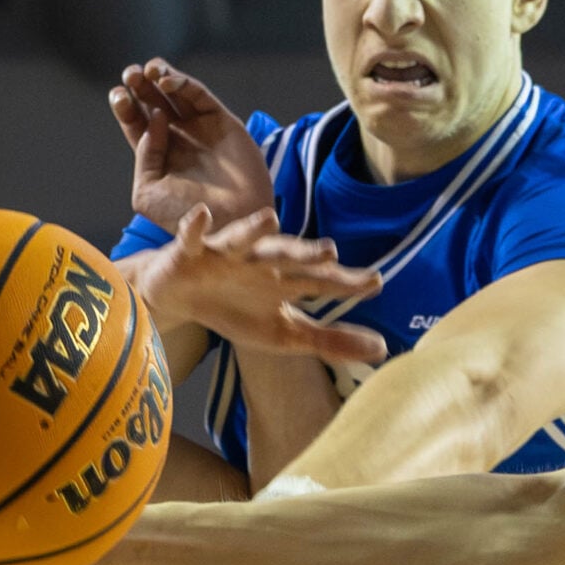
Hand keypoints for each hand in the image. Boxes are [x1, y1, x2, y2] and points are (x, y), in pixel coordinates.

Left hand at [114, 59, 274, 232]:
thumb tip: (154, 120)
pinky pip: (199, 95)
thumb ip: (145, 156)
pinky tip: (166, 81)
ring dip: (159, 76)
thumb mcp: (149, 192)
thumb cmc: (187, 216)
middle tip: (129, 75)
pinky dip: (183, 83)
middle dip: (139, 86)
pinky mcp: (222, 120)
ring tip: (146, 71)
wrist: (230, 225)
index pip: (136, 122)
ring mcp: (201, 128)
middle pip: (153, 101)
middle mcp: (178, 138)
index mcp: (158, 155)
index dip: (125, 106)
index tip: (118, 96)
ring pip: (176, 92)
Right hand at [117, 203, 389, 366]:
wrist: (180, 298)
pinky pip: (191, 237)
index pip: (322, 281)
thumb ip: (331, 340)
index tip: (375, 282)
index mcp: (286, 280)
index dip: (346, 282)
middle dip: (307, 253)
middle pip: (287, 256)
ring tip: (270, 218)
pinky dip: (194, 226)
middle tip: (331, 252)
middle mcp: (261, 261)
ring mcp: (226, 254)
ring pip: (242, 239)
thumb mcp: (285, 333)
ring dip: (254, 229)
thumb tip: (384, 349)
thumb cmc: (237, 310)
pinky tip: (201, 214)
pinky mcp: (190, 252)